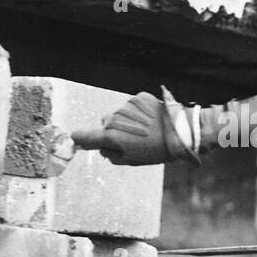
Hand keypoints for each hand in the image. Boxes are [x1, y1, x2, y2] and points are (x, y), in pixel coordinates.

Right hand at [71, 87, 199, 166]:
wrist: (180, 132)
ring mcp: (126, 105)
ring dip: (126, 121)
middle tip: (130, 140)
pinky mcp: (138, 97)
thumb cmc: (155, 150)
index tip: (77, 139)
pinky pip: (131, 106)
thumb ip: (111, 154)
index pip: (85, 135)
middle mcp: (115, 118)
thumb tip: (103, 148)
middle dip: (112, 132)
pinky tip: (150, 119)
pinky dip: (137, 112)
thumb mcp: (131, 160)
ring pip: (119, 114)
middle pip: (105, 124)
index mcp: (111, 135)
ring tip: (144, 129)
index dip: (80, 138)